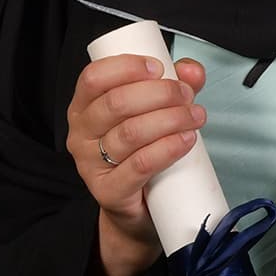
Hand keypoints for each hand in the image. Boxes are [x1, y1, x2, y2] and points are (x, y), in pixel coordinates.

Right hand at [64, 53, 206, 275]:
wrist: (137, 207)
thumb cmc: (140, 151)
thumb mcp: (153, 110)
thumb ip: (172, 84)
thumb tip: (192, 71)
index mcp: (84, 107)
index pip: (94, 78)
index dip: (127, 67)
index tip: (159, 67)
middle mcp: (80, 134)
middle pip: (116, 103)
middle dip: (159, 93)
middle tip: (186, 95)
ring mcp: (90, 164)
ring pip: (131, 133)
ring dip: (170, 119)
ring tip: (194, 116)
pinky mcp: (108, 191)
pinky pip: (139, 165)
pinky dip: (167, 149)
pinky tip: (186, 140)